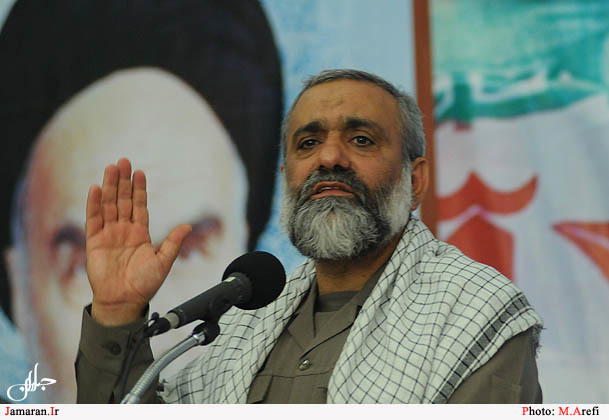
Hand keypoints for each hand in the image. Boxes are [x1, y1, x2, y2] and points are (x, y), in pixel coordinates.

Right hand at [85, 158, 190, 325]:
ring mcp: (108, 235)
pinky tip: (95, 188)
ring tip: (110, 168)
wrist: (124, 302)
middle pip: (122, 200)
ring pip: (108, 205)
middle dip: (123, 181)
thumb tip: (188, 226)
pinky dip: (94, 204)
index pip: (139, 205)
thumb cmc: (145, 285)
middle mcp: (124, 230)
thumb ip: (173, 243)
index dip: (139, 189)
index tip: (140, 172)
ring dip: (109, 187)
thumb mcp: (164, 262)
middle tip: (123, 160)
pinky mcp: (94, 242)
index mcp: (140, 233)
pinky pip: (93, 220)